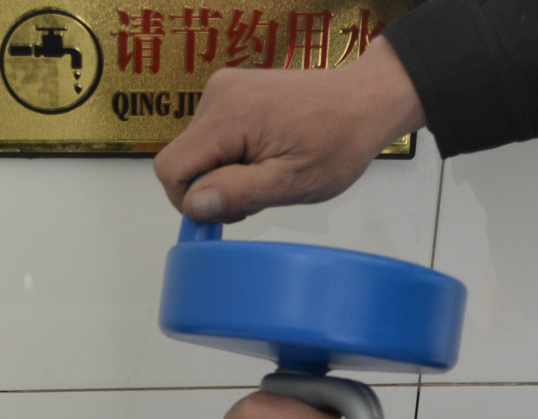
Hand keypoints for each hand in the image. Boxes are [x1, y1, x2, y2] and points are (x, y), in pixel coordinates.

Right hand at [154, 38, 425, 222]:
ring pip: (196, 151)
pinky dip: (229, 155)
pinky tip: (262, 157)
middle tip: (257, 194)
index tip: (229, 211)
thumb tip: (194, 204)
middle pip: (182, 160)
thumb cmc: (339, 141)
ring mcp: (223, 89)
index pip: (171, 168)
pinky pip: (210, 136)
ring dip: (223, 172)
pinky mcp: (231, 91)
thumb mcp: (292, 181)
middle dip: (212, 187)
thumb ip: (238, 193)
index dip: (191, 201)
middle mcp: (218, 94)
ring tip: (266, 172)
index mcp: (229, 115)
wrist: (365, 100)